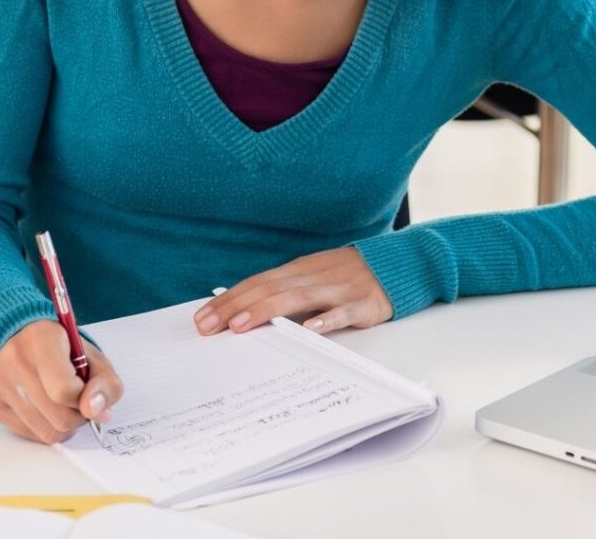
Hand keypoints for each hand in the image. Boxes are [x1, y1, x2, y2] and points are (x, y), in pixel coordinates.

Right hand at [0, 319, 122, 443]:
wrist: (25, 338)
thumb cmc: (64, 349)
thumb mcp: (94, 357)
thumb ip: (106, 384)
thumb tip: (97, 413)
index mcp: (43, 339)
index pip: (64, 390)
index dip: (84, 398)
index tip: (88, 391)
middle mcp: (15, 359)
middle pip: (57, 417)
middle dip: (78, 415)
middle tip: (80, 401)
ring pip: (45, 432)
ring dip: (64, 424)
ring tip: (65, 404)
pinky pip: (29, 435)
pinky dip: (45, 427)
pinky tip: (47, 407)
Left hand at [195, 248, 392, 336]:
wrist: (394, 266)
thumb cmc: (345, 277)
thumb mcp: (311, 278)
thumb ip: (283, 292)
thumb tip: (242, 311)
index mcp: (298, 270)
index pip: (256, 284)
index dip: (228, 300)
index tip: (202, 318)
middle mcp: (313, 276)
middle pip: (269, 289)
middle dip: (235, 308)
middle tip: (207, 327)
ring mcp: (337, 288)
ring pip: (297, 298)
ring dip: (267, 311)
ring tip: (240, 326)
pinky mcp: (362, 302)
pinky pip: (342, 312)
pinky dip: (326, 320)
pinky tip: (309, 330)